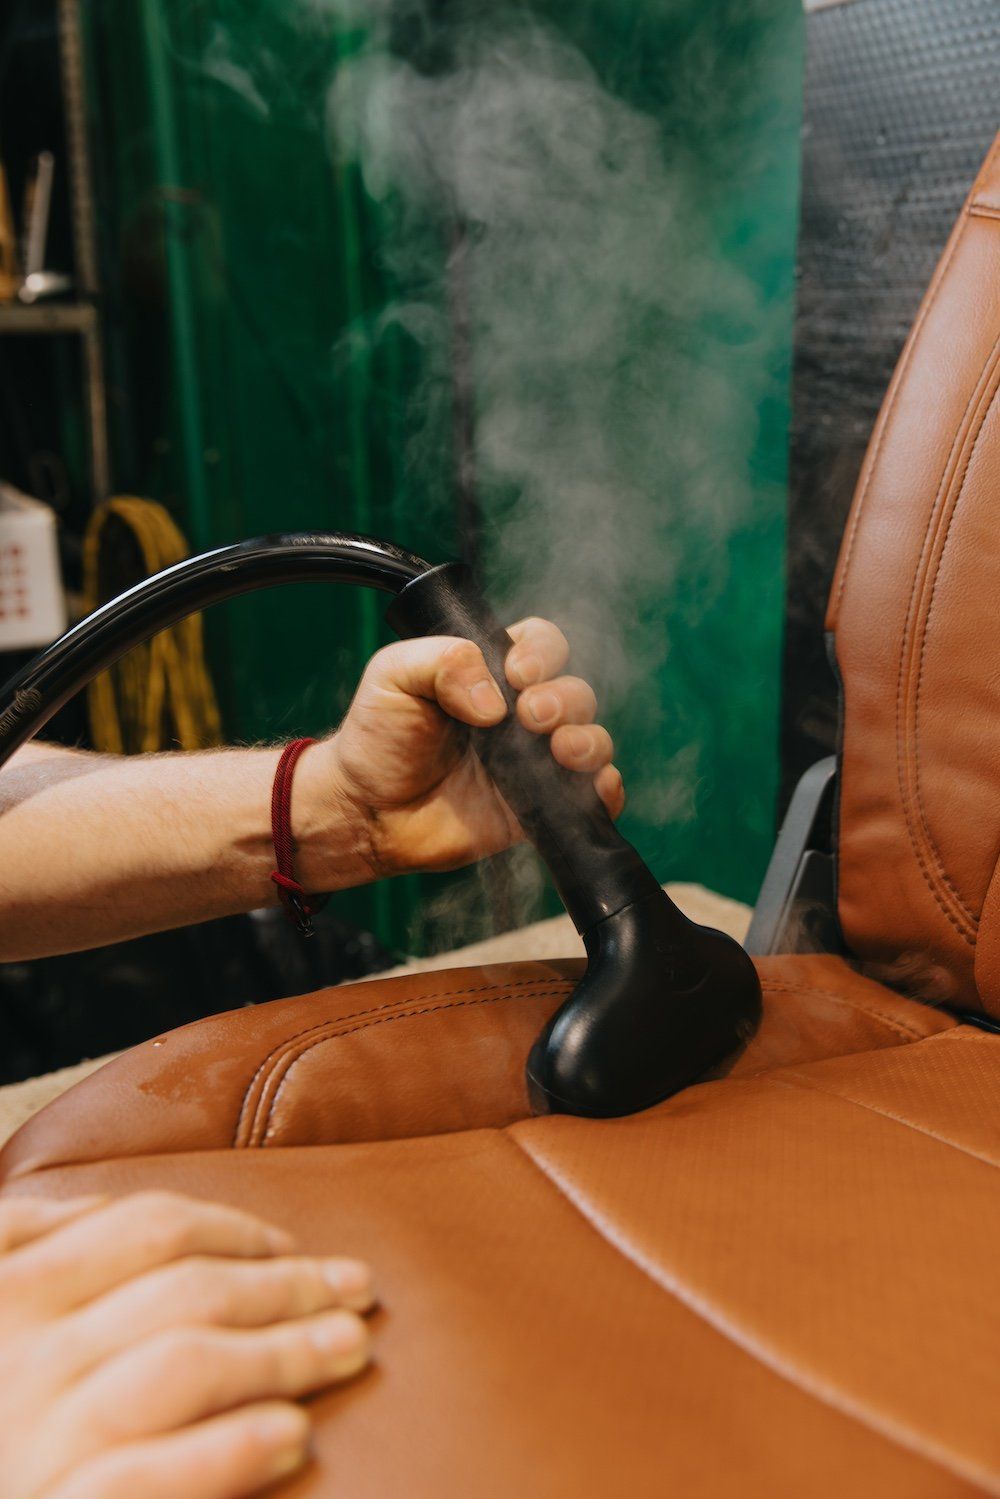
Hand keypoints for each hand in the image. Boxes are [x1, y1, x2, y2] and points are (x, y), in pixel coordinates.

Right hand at [0, 1192, 374, 1497]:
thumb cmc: (0, 1415)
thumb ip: (36, 1255)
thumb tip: (115, 1212)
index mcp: (8, 1289)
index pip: (150, 1230)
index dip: (239, 1232)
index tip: (295, 1248)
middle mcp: (15, 1355)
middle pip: (187, 1292)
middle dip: (285, 1285)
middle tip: (355, 1289)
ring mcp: (32, 1439)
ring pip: (184, 1366)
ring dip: (283, 1350)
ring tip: (349, 1346)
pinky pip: (146, 1477)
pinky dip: (228, 1449)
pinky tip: (293, 1435)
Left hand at [297, 617, 624, 881]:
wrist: (365, 812)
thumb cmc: (377, 739)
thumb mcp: (394, 675)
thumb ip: (444, 660)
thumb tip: (496, 702)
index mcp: (492, 675)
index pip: (543, 645)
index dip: (542, 653)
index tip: (516, 673)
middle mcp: (520, 716)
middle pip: (574, 692)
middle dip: (564, 699)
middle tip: (529, 715)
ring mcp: (533, 763)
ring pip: (591, 739)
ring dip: (589, 740)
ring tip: (560, 750)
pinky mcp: (537, 809)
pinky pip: (591, 797)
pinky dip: (605, 790)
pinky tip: (593, 784)